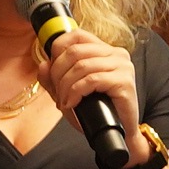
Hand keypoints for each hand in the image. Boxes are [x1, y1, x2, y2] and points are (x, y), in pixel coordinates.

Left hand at [42, 28, 143, 149]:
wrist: (120, 133)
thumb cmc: (98, 111)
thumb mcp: (69, 92)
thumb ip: (54, 78)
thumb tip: (43, 64)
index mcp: (106, 50)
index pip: (77, 35)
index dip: (57, 49)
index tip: (52, 70)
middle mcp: (117, 54)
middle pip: (74, 51)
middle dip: (57, 73)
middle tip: (57, 93)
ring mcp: (123, 66)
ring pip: (81, 66)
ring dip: (65, 86)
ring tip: (64, 102)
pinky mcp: (124, 81)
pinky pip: (91, 80)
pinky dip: (75, 92)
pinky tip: (72, 103)